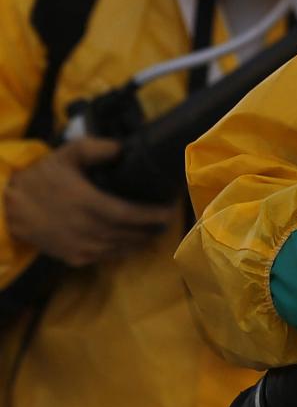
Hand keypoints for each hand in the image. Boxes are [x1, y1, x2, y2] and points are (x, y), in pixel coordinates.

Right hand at [4, 138, 176, 266]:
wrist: (8, 209)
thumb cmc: (40, 179)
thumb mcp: (65, 155)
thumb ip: (96, 149)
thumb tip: (123, 148)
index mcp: (86, 203)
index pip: (129, 214)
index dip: (152, 215)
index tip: (170, 211)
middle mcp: (85, 228)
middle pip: (129, 233)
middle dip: (152, 228)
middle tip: (167, 220)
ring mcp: (79, 246)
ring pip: (120, 248)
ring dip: (141, 241)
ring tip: (156, 231)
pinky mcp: (73, 257)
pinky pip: (106, 257)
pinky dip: (123, 251)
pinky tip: (134, 242)